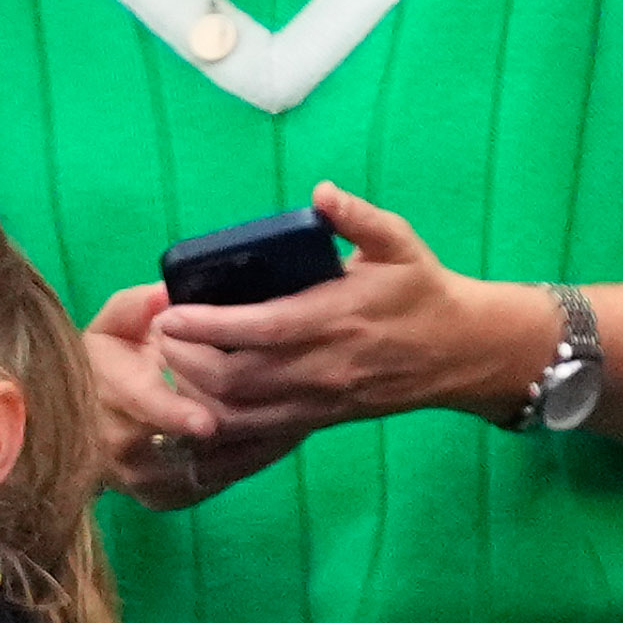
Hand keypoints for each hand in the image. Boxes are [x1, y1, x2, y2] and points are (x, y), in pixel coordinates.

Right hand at [82, 282, 294, 509]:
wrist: (91, 414)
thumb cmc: (114, 357)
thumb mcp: (117, 322)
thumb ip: (136, 306)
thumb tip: (162, 296)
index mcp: (105, 389)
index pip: (140, 404)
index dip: (171, 413)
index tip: (205, 423)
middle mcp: (115, 441)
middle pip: (175, 445)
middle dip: (227, 434)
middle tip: (278, 419)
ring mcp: (136, 477)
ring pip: (196, 471)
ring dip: (242, 452)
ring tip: (289, 428)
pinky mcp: (159, 498)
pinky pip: (204, 488)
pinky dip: (240, 468)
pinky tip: (274, 443)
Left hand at [147, 185, 556, 450]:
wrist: (462, 352)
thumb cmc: (424, 291)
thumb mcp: (400, 243)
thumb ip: (359, 217)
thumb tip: (322, 191)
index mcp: (337, 319)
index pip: (258, 329)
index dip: (206, 325)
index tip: (168, 311)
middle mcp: (324, 368)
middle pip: (235, 380)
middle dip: (186, 360)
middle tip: (160, 333)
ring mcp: (321, 401)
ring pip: (240, 412)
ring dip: (196, 392)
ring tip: (172, 361)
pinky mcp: (320, 420)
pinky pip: (258, 431)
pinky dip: (221, 418)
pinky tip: (199, 395)